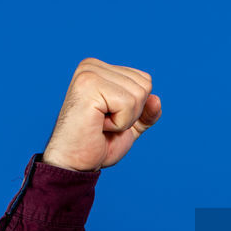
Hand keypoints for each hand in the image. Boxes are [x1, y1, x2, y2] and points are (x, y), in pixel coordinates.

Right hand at [41, 57, 161, 171]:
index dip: (136, 108)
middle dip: (132, 114)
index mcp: (100, 69)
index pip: (144, 80)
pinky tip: (98, 126)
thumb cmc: (99, 144)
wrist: (74, 164)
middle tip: (105, 124)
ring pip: (138, 94)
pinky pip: (127, 103)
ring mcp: (89, 73)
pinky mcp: (88, 85)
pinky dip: (119, 123)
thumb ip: (147, 111)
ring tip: (100, 125)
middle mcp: (92, 66)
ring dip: (125, 119)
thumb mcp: (131, 126)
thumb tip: (156, 99)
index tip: (110, 118)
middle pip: (144, 85)